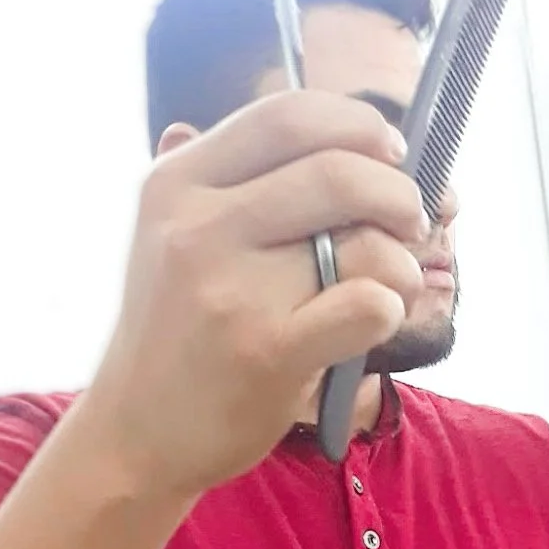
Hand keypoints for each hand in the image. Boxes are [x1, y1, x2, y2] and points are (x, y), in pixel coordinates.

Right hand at [84, 90, 428, 499]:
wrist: (136, 431)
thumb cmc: (174, 334)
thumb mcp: (169, 236)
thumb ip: (227, 178)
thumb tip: (306, 129)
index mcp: (178, 183)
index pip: (289, 117)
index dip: (359, 126)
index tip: (391, 152)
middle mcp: (199, 228)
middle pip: (338, 173)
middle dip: (399, 195)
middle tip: (411, 224)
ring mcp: (233, 291)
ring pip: (361, 245)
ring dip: (403, 263)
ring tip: (395, 284)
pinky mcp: (267, 352)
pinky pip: (366, 306)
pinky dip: (391, 308)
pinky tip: (378, 320)